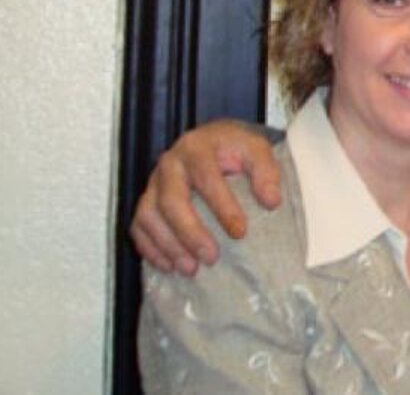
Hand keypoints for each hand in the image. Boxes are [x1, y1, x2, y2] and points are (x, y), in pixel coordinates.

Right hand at [130, 119, 277, 274]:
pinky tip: (168, 266)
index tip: (240, 232)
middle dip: (190, 232)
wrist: (213, 140)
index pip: (206, 177)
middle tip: (211, 257)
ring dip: (168, 245)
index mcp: (197, 148)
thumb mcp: (256, 149)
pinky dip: (150, 248)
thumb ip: (265, 171)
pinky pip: (138, 226)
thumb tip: (271, 201)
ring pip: (149, 215)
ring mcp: (153, 183)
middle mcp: (170, 164)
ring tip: (191, 269)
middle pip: (171, 200)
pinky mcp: (146, 200)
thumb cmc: (234, 149)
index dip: (222, 206)